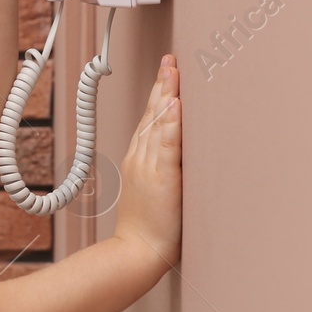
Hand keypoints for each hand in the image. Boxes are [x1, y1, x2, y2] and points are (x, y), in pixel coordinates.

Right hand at [113, 54, 182, 271]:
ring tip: (173, 71)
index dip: (158, 93)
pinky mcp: (162, 178)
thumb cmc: (146, 228)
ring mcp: (149, 166)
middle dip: (162, 84)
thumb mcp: (149, 190)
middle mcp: (141, 158)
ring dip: (166, 95)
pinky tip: (175, 106)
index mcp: (138, 159)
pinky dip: (170, 125)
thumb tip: (171, 151)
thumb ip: (157, 167)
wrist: (136, 252)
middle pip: (152, 114)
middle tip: (170, 59)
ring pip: (158, 124)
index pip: (149, 119)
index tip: (166, 70)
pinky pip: (167, 147)